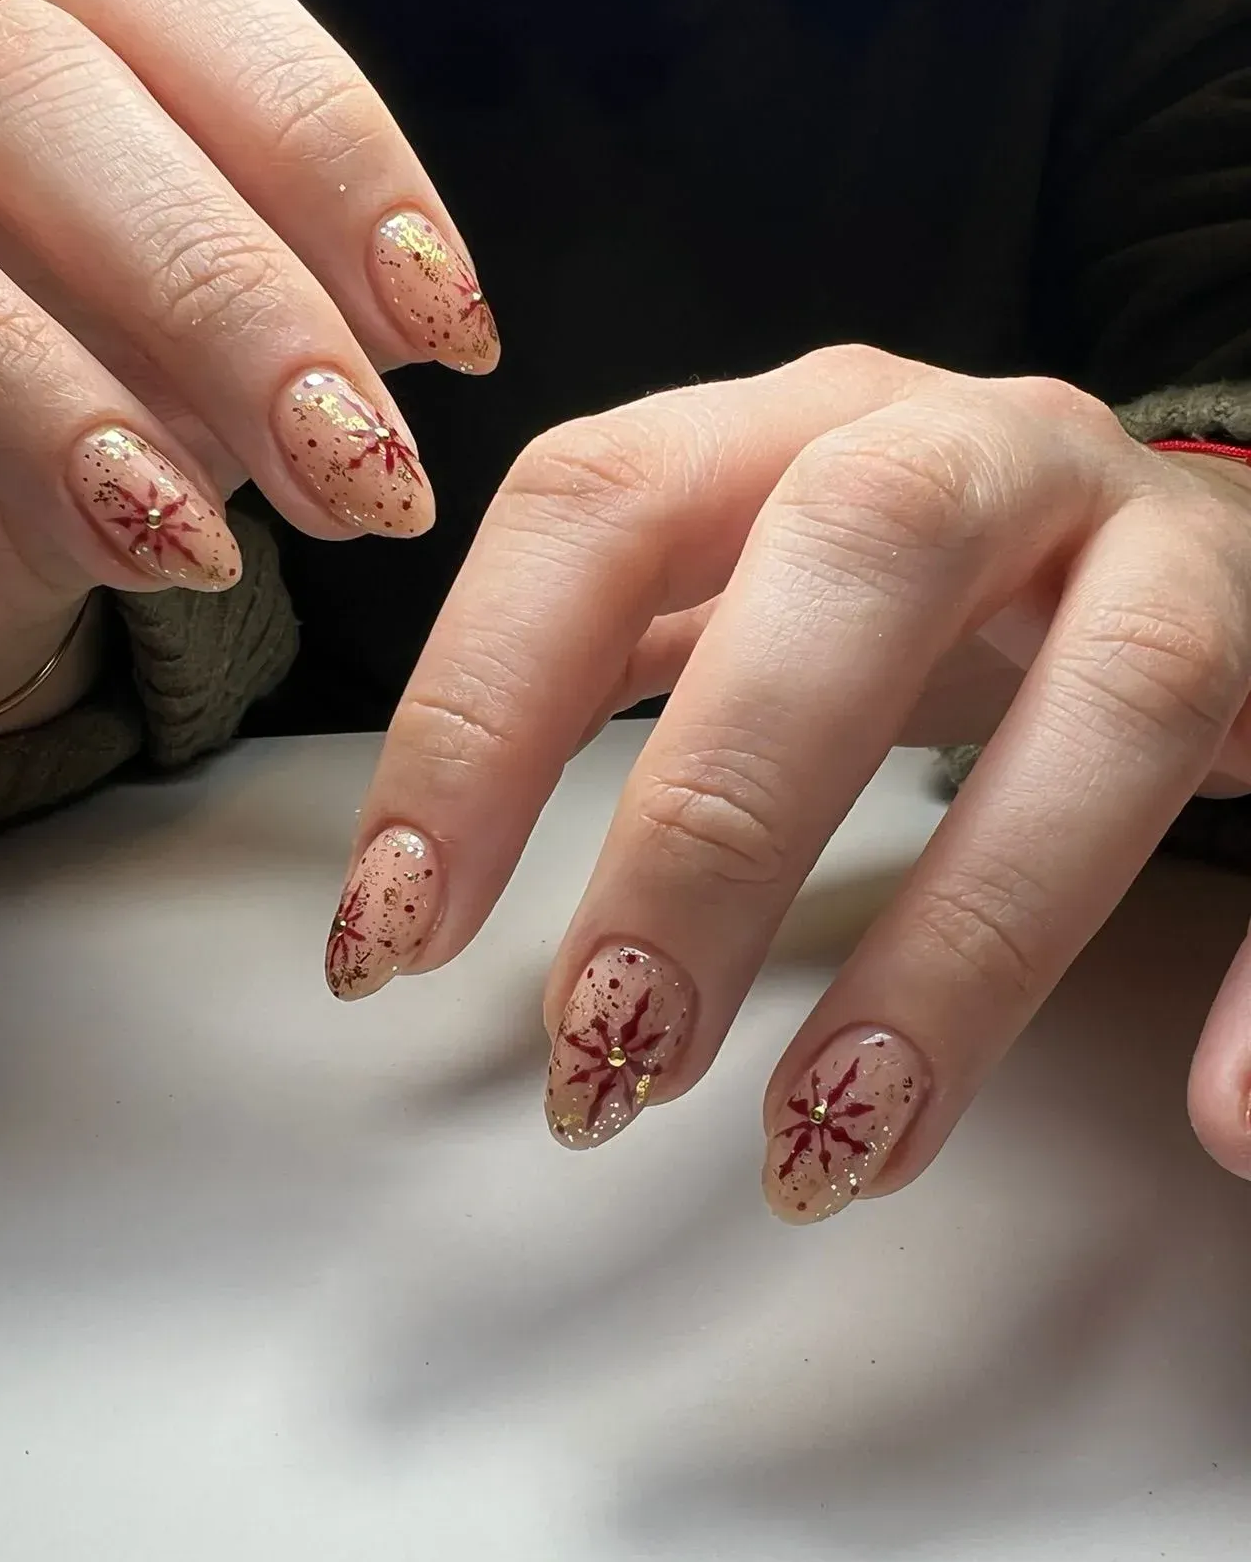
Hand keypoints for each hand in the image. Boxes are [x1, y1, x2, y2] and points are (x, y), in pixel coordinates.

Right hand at [0, 0, 495, 728]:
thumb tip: (406, 355)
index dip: (314, 135)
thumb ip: (306, 340)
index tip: (442, 322)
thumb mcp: (226, 376)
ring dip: (9, 378)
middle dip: (212, 288)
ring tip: (175, 544)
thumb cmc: (94, 413)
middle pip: (13, 88)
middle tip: (352, 466)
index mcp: (38, 50)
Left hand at [329, 345, 1250, 1221]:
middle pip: (850, 561)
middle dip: (712, 821)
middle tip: (611, 1055)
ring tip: (835, 1140)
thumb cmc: (929, 592)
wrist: (1195, 544)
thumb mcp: (744, 588)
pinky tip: (1217, 1121)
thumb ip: (598, 676)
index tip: (394, 933)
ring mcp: (1169, 546)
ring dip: (968, 933)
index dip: (476, 710)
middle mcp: (985, 447)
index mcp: (802, 421)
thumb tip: (399, 907)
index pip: (596, 503)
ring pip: (1116, 694)